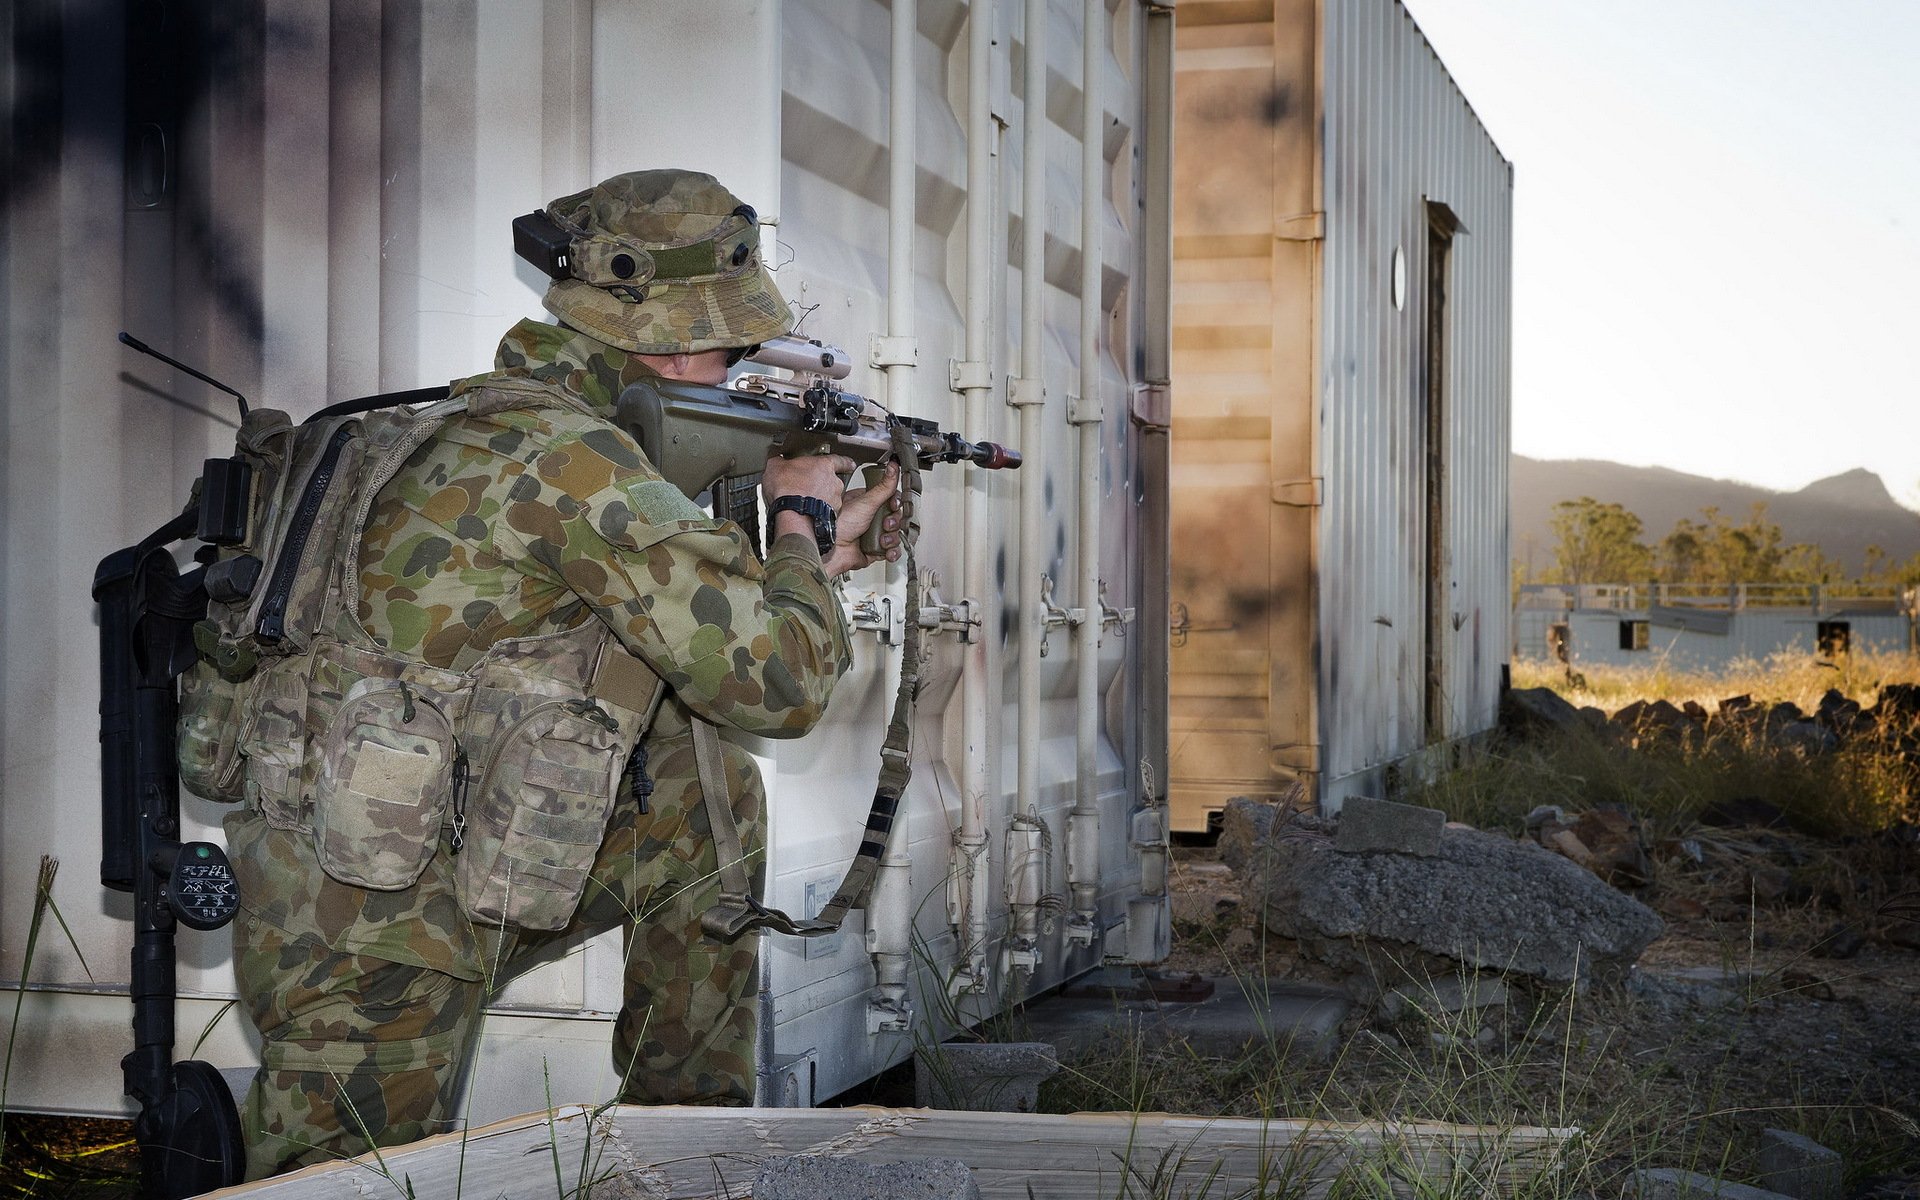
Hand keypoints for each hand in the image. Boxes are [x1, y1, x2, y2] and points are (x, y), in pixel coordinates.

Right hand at [761, 452, 852, 509]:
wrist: (792, 515)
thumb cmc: (787, 490)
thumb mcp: (775, 467)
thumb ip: (779, 461)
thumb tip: (776, 461)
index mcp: (824, 466)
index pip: (840, 461)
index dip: (844, 462)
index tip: (848, 464)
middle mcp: (834, 483)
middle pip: (833, 480)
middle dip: (823, 483)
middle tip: (808, 486)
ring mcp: (834, 500)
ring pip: (831, 497)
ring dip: (821, 499)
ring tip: (805, 501)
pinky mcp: (831, 516)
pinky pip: (826, 511)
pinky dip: (819, 512)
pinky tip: (806, 512)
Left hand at [824, 462, 903, 576]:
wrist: (830, 549)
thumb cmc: (840, 524)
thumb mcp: (866, 501)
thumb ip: (884, 486)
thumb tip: (893, 467)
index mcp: (867, 503)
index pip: (891, 500)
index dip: (896, 503)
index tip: (893, 505)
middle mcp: (870, 519)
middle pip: (896, 518)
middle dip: (894, 522)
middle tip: (886, 524)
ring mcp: (872, 535)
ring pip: (895, 535)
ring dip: (892, 538)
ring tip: (883, 539)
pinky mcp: (873, 550)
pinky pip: (890, 551)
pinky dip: (892, 552)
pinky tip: (888, 551)